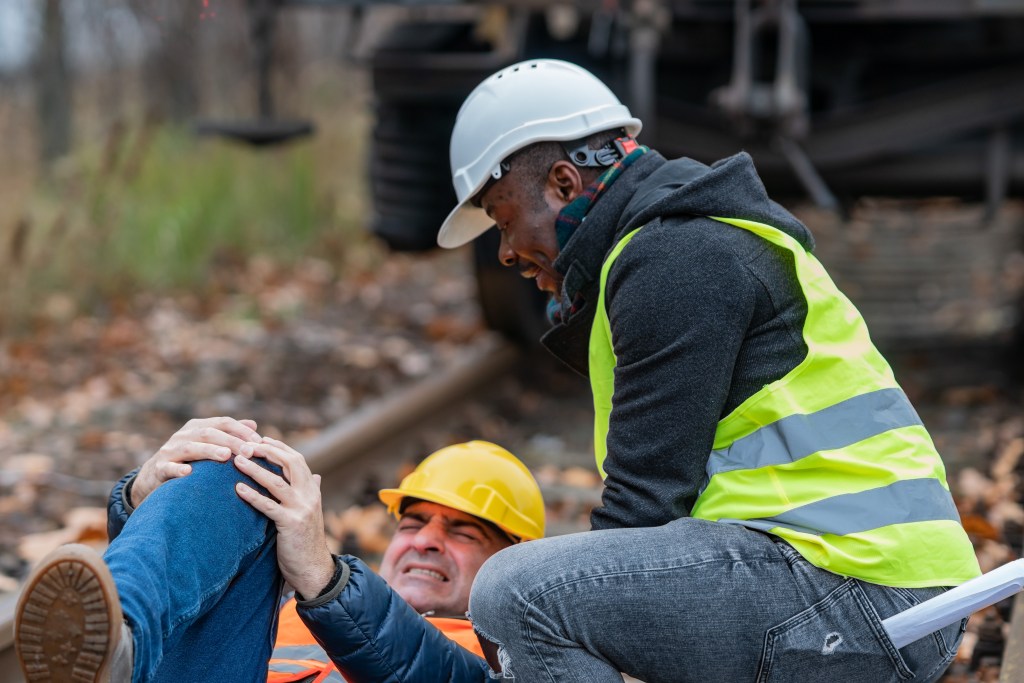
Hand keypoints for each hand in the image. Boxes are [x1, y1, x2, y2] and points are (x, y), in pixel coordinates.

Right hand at [132, 417, 262, 506]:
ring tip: (225, 456)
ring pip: (190, 448)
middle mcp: (183, 435)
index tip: (260, 441)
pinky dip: (178, 469)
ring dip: (209, 451)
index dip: (241, 430)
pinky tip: (188, 473)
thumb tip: (254, 425)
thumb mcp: (207, 443)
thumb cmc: (188, 459)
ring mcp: (170, 451)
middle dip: (231, 441)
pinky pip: (168, 467)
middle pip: (209, 433)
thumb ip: (229, 434)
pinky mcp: (159, 468)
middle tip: (248, 451)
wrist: (152, 476)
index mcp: (197, 427)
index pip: (223, 423)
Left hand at [233, 437, 335, 599]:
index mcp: (313, 489)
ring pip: (276, 482)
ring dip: (255, 469)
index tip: (260, 439)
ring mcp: (301, 508)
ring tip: (237, 460)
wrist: (313, 568)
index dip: (279, 447)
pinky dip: (252, 495)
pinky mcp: (291, 523)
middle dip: (267, 451)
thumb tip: (316, 475)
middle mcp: (310, 495)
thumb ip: (313, 492)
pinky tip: (238, 489)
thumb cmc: (307, 540)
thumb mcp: (311, 512)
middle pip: (290, 463)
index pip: (297, 460)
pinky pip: (268, 505)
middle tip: (246, 444)